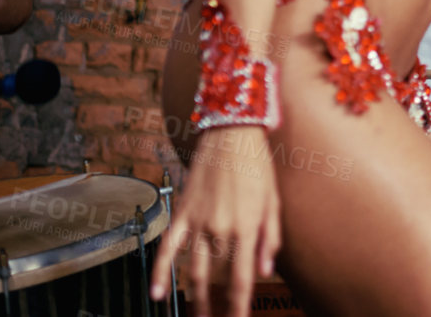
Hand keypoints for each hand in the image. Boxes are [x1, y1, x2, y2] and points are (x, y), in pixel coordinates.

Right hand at [152, 126, 280, 316]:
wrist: (231, 133)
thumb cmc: (257, 166)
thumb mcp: (273, 202)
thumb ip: (270, 239)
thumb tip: (265, 271)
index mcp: (246, 228)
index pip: (242, 280)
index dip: (239, 306)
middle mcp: (220, 230)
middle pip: (217, 280)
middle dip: (215, 306)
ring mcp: (198, 223)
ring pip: (193, 270)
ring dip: (194, 297)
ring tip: (196, 315)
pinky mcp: (181, 213)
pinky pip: (167, 247)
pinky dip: (160, 272)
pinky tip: (157, 293)